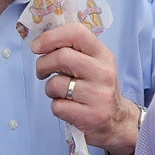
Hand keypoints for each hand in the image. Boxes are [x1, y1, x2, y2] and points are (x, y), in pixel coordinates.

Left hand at [31, 22, 139, 154]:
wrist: (118, 121)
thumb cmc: (96, 87)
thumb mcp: (93, 63)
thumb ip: (73, 50)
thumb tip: (40, 41)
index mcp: (102, 54)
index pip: (76, 32)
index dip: (50, 37)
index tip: (37, 47)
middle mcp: (103, 72)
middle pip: (62, 56)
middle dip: (42, 64)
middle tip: (41, 72)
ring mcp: (98, 95)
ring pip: (56, 84)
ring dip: (49, 88)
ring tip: (59, 92)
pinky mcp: (91, 116)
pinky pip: (57, 106)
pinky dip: (56, 106)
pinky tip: (68, 107)